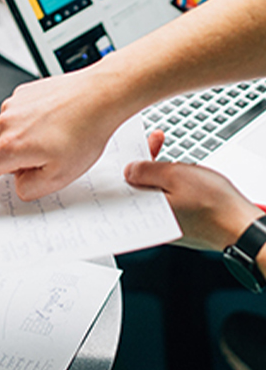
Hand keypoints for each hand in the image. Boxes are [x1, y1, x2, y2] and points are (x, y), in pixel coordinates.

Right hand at [0, 69, 122, 204]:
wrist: (100, 95)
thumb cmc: (85, 130)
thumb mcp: (60, 177)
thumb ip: (30, 188)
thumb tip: (18, 181)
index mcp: (10, 147)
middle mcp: (6, 123)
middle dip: (15, 164)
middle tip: (48, 160)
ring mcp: (13, 105)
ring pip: (9, 137)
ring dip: (25, 143)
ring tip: (57, 138)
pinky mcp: (23, 94)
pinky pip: (19, 118)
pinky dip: (32, 125)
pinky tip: (55, 123)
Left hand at [125, 142, 263, 250]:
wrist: (242, 228)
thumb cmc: (213, 204)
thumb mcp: (175, 176)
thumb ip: (146, 170)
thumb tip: (128, 170)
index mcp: (145, 210)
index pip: (126, 180)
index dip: (132, 157)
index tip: (141, 142)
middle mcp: (152, 221)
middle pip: (139, 183)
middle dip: (146, 160)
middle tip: (157, 141)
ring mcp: (165, 223)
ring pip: (154, 190)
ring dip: (160, 171)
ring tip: (174, 160)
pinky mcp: (178, 223)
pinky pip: (167, 200)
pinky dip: (170, 185)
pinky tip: (182, 176)